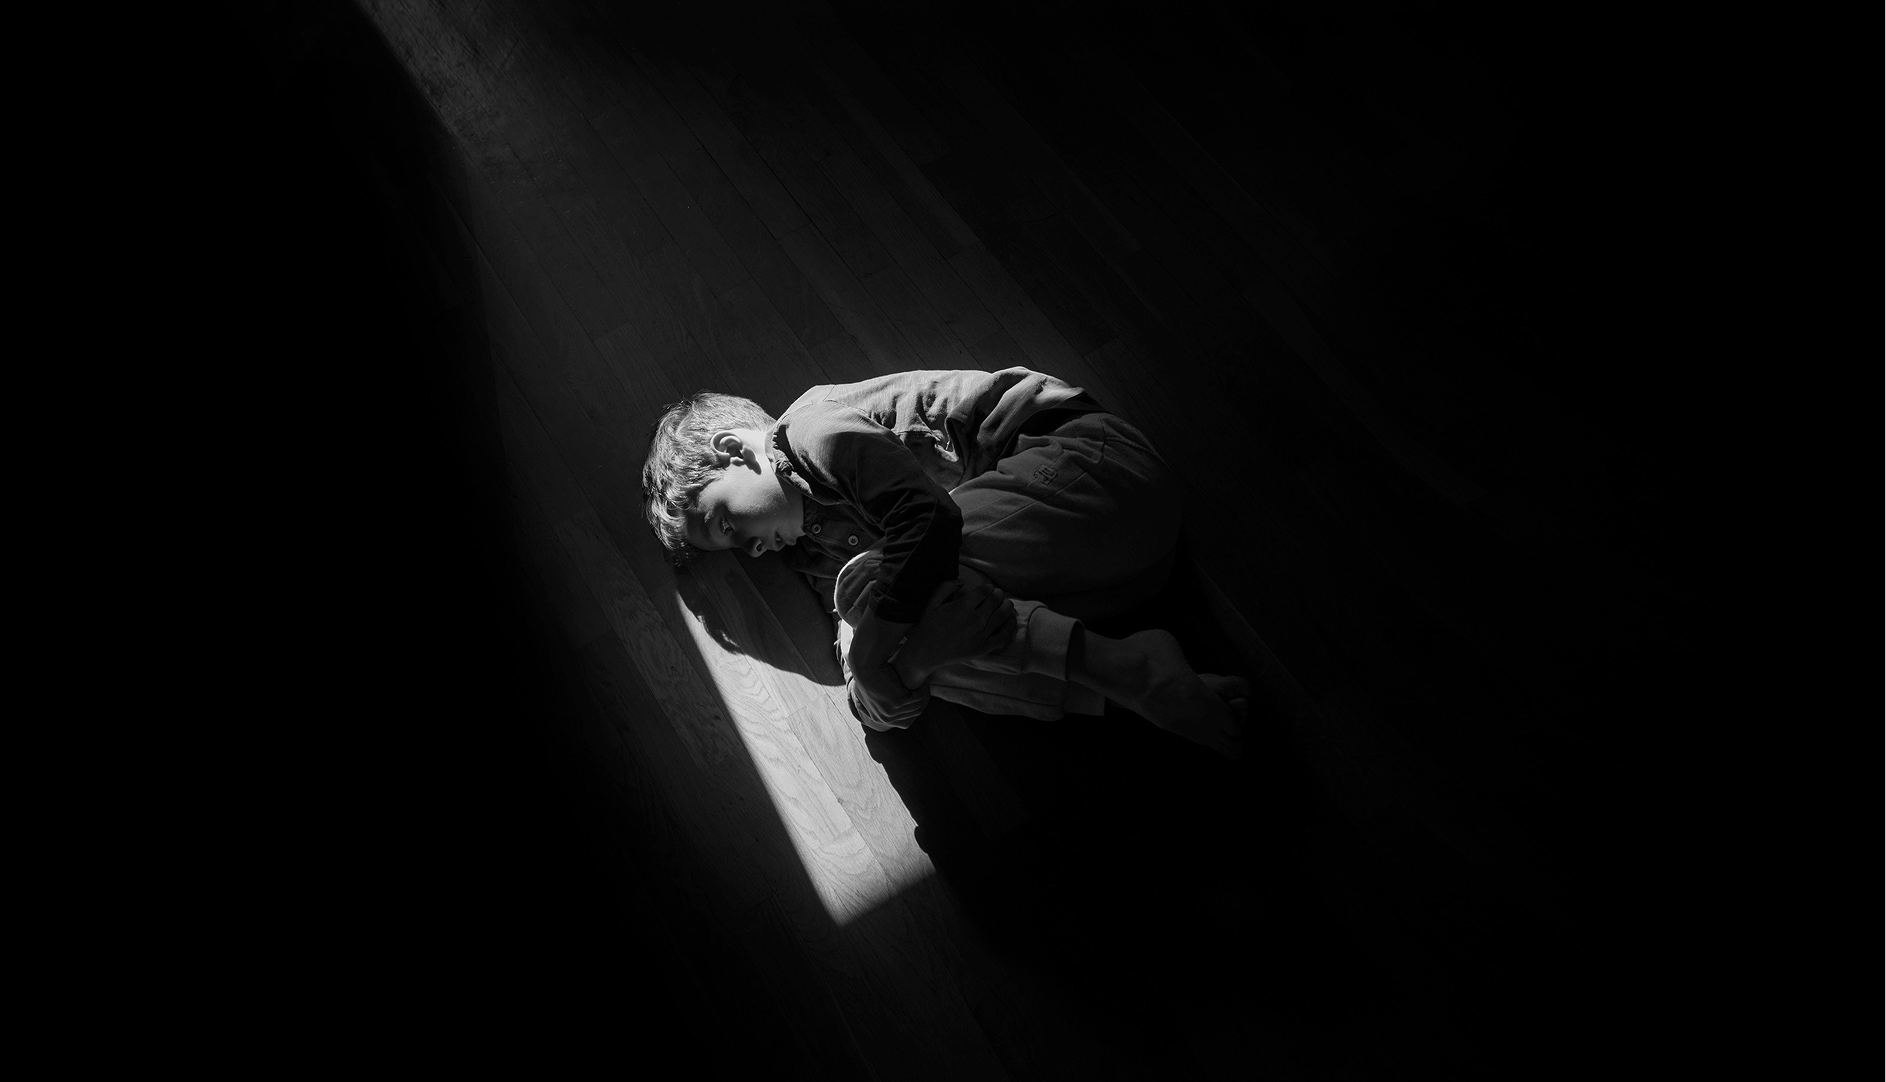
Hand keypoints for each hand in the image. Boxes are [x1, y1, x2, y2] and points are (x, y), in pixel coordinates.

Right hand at [896, 582, 1016, 686]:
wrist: (926, 652)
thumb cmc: (928, 626)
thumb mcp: (932, 603)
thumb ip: (946, 587)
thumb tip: (963, 580)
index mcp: (963, 606)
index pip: (985, 590)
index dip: (988, 587)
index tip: (988, 589)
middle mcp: (975, 619)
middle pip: (996, 601)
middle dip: (999, 595)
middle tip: (999, 595)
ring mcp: (980, 634)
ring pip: (1002, 616)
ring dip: (1007, 607)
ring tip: (1007, 604)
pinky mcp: (983, 648)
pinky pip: (1002, 636)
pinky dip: (1009, 627)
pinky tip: (1011, 621)